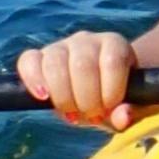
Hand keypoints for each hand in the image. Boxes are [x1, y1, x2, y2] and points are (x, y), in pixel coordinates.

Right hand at [17, 30, 144, 131]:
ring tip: (72, 113)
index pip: (112, 61)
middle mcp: (87, 40)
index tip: (109, 109)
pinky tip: (43, 97)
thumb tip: (123, 118)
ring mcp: (61, 46)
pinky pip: (28, 61)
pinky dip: (33, 80)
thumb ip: (131, 112)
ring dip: (63, 97)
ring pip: (55, 64)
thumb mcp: (130, 107)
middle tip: (91, 115)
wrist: (97, 91)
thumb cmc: (118, 97)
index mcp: (115, 45)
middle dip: (86, 100)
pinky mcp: (38, 57)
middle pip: (82, 65)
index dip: (110, 91)